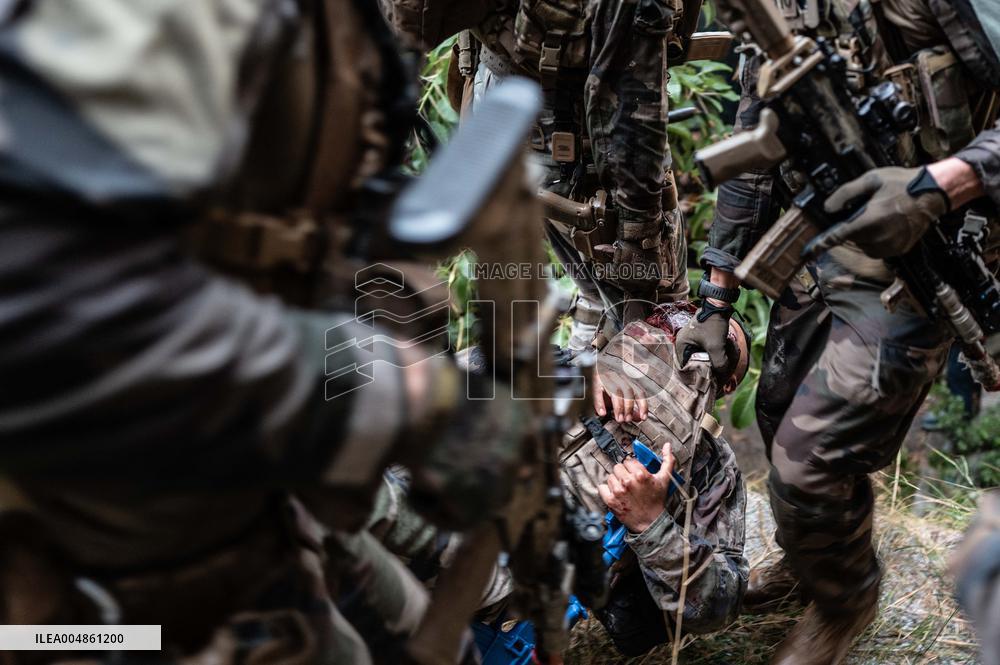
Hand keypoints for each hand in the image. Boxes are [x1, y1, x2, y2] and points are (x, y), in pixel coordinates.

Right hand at [593, 365, 647, 422]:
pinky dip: (600, 403)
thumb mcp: (616, 400)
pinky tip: (602, 412)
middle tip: (627, 419)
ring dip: (619, 407)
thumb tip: (639, 417)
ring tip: (618, 418)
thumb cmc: (601, 390)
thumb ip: (628, 408)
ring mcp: (605, 377)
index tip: (644, 417)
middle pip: (629, 391)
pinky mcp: (593, 380)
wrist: (583, 378)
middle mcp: (617, 377)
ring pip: (616, 391)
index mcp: (625, 381)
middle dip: (629, 407)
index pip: (639, 392)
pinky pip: (598, 392)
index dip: (643, 405)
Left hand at [598, 444, 673, 532]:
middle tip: (630, 482)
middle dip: (624, 473)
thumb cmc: (657, 501)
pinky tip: (616, 494)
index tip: (636, 474)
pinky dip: (606, 490)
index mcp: (640, 474)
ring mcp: (618, 491)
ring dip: (615, 482)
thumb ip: (667, 460)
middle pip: (618, 467)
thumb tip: (667, 446)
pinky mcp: (610, 501)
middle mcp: (628, 481)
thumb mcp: (665, 479)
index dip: (632, 467)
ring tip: (624, 489)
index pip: (628, 461)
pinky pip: (601, 487)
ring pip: (610, 476)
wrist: (651, 522)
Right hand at [674, 301, 734, 380]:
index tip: (707, 379)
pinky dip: (715, 353)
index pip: (685, 367)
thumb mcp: (716, 346)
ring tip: (724, 358)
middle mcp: (683, 343)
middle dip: (707, 366)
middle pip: (694, 362)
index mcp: (681, 345)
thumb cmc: (713, 324)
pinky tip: (724, 352)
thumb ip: (718, 363)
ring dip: (713, 359)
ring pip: (702, 357)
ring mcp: (692, 340)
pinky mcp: (700, 338)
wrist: (720, 305)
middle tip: (718, 371)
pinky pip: (706, 351)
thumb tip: (721, 373)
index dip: (696, 375)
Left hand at [808, 166, 948, 258]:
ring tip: (880, 216)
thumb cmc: (903, 184)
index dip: (821, 244)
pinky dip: (876, 240)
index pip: (838, 236)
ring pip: (863, 245)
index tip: (807, 252)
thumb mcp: (872, 180)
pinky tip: (886, 225)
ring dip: (864, 234)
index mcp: (870, 220)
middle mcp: (879, 237)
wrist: (934, 194)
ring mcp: (889, 246)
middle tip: (867, 210)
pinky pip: (877, 249)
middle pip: (851, 239)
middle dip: (852, 227)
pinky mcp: (898, 250)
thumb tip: (828, 207)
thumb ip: (846, 193)